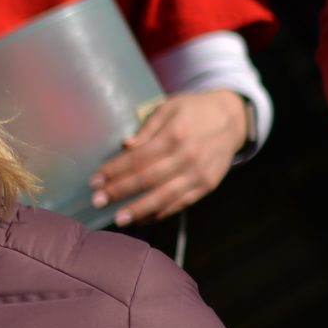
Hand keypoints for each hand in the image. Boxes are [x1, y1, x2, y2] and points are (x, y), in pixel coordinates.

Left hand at [90, 89, 248, 226]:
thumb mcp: (169, 107)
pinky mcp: (207, 185)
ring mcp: (200, 173)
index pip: (138, 157)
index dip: (114, 171)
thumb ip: (147, 127)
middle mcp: (188, 156)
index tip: (94, 181)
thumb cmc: (193, 111)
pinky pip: (181, 203)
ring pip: (165, 196)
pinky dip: (161, 213)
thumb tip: (125, 145)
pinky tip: (142, 218)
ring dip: (140, 210)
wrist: (232, 120)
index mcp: (175, 134)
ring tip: (118, 219)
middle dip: (120, 192)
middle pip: (148, 178)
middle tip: (97, 201)